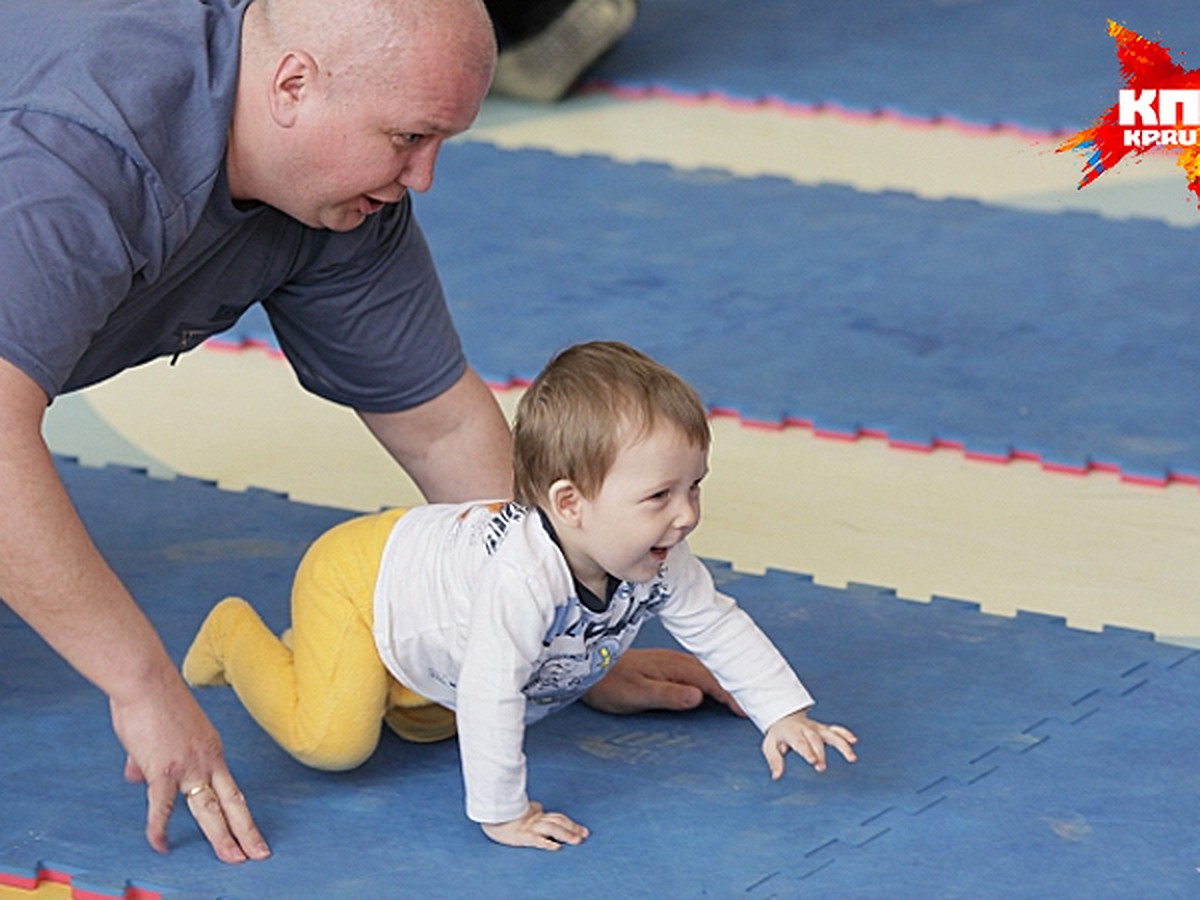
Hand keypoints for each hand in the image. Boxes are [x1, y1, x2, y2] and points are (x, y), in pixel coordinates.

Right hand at [110, 673, 270, 863]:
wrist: (146, 680)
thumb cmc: (151, 700)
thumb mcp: (164, 732)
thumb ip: (151, 759)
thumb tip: (137, 777)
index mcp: (212, 749)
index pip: (229, 788)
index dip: (238, 811)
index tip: (247, 830)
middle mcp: (208, 759)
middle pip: (232, 803)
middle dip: (246, 832)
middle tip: (260, 854)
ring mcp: (188, 766)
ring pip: (210, 810)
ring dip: (222, 838)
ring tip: (233, 858)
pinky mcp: (164, 769)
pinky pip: (162, 808)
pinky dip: (159, 829)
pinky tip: (162, 846)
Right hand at [480, 801, 588, 850]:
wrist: (488, 815)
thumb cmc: (503, 815)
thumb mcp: (520, 810)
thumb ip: (532, 809)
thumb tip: (539, 806)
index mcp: (536, 814)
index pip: (557, 817)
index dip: (570, 823)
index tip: (581, 829)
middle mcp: (535, 819)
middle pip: (558, 822)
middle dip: (573, 828)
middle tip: (585, 834)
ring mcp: (529, 827)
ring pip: (552, 828)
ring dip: (566, 834)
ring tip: (577, 840)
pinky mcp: (521, 836)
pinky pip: (536, 839)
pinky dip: (547, 843)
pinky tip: (556, 847)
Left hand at [581, 648, 744, 715]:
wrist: (590, 670)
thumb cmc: (610, 684)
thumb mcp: (637, 694)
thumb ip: (668, 695)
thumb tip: (699, 696)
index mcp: (675, 667)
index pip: (713, 681)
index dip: (733, 695)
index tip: (750, 709)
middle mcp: (678, 662)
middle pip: (717, 673)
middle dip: (740, 685)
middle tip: (762, 701)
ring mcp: (674, 664)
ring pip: (711, 673)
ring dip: (729, 683)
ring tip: (748, 698)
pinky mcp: (669, 669)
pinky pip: (701, 674)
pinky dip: (716, 682)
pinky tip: (720, 691)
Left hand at [761, 709, 857, 777]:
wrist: (784, 717)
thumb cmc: (778, 736)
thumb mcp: (770, 746)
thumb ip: (774, 760)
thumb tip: (776, 776)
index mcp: (792, 732)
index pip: (800, 742)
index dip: (807, 750)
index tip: (813, 761)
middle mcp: (806, 729)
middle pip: (816, 740)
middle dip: (820, 753)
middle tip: (822, 768)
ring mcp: (817, 728)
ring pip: (831, 734)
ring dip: (842, 745)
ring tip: (851, 758)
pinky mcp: (824, 729)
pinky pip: (836, 730)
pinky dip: (845, 734)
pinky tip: (854, 741)